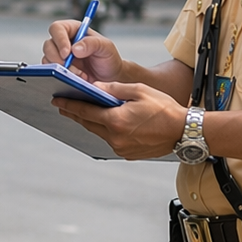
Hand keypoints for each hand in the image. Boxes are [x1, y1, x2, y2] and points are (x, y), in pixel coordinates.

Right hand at [42, 21, 122, 82]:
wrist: (110, 77)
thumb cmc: (108, 58)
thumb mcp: (106, 47)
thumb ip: (92, 43)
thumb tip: (75, 48)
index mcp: (73, 30)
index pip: (58, 28)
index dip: (59, 40)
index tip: (67, 53)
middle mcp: (64, 42)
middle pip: (48, 45)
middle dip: (57, 58)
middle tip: (69, 67)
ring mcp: (59, 56)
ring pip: (47, 59)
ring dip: (61, 69)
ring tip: (79, 74)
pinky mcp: (58, 69)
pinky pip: (51, 72)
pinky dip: (61, 77)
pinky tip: (75, 78)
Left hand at [52, 80, 186, 159]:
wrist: (184, 131)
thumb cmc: (165, 109)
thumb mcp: (139, 90)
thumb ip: (115, 89)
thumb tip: (95, 88)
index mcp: (116, 120)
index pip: (85, 112)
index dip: (69, 105)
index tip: (57, 101)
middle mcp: (115, 137)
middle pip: (89, 124)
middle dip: (77, 114)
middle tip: (65, 106)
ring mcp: (121, 148)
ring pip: (100, 132)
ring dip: (93, 122)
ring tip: (87, 112)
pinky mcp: (128, 154)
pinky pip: (112, 140)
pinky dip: (108, 131)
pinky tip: (109, 122)